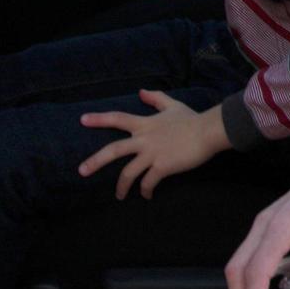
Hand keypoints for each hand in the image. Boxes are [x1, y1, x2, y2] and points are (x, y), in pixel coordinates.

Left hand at [77, 91, 230, 198]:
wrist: (208, 132)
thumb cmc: (192, 119)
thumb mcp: (173, 105)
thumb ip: (156, 98)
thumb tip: (141, 92)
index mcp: (145, 124)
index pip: (118, 119)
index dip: (99, 119)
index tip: (82, 120)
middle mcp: (144, 140)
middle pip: (113, 150)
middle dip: (95, 161)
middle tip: (81, 171)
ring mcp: (152, 154)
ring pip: (128, 173)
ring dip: (122, 186)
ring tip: (119, 196)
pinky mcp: (162, 167)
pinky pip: (148, 182)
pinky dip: (146, 191)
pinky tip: (147, 196)